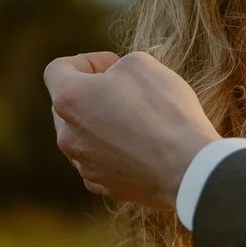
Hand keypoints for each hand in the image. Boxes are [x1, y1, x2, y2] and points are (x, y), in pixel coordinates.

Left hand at [45, 51, 220, 211]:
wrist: (188, 166)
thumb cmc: (165, 110)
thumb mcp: (142, 64)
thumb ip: (116, 65)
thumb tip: (113, 78)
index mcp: (69, 99)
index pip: (57, 69)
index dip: (86, 60)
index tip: (113, 65)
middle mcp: (68, 135)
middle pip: (68, 105)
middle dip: (92, 93)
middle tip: (126, 91)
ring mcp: (84, 164)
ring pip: (85, 135)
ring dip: (103, 124)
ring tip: (138, 121)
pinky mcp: (102, 185)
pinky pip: (101, 161)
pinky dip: (115, 151)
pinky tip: (142, 147)